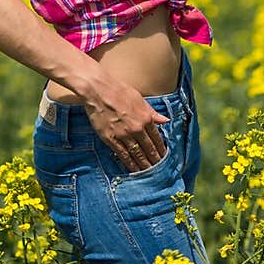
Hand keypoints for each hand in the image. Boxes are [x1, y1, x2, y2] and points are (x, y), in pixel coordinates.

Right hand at [47, 70, 168, 171]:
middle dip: (155, 161)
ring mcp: (123, 135)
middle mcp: (137, 128)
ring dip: (144, 165)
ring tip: (150, 173)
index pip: (157, 139)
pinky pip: (122, 154)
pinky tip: (134, 170)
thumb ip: (152, 112)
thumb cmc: (119, 90)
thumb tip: (165, 121)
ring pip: (137, 154)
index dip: (161, 150)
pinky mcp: (110, 139)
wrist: (98, 90)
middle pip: (149, 149)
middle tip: (160, 171)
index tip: (164, 157)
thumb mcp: (140, 99)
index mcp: (146, 118)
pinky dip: (129, 164)